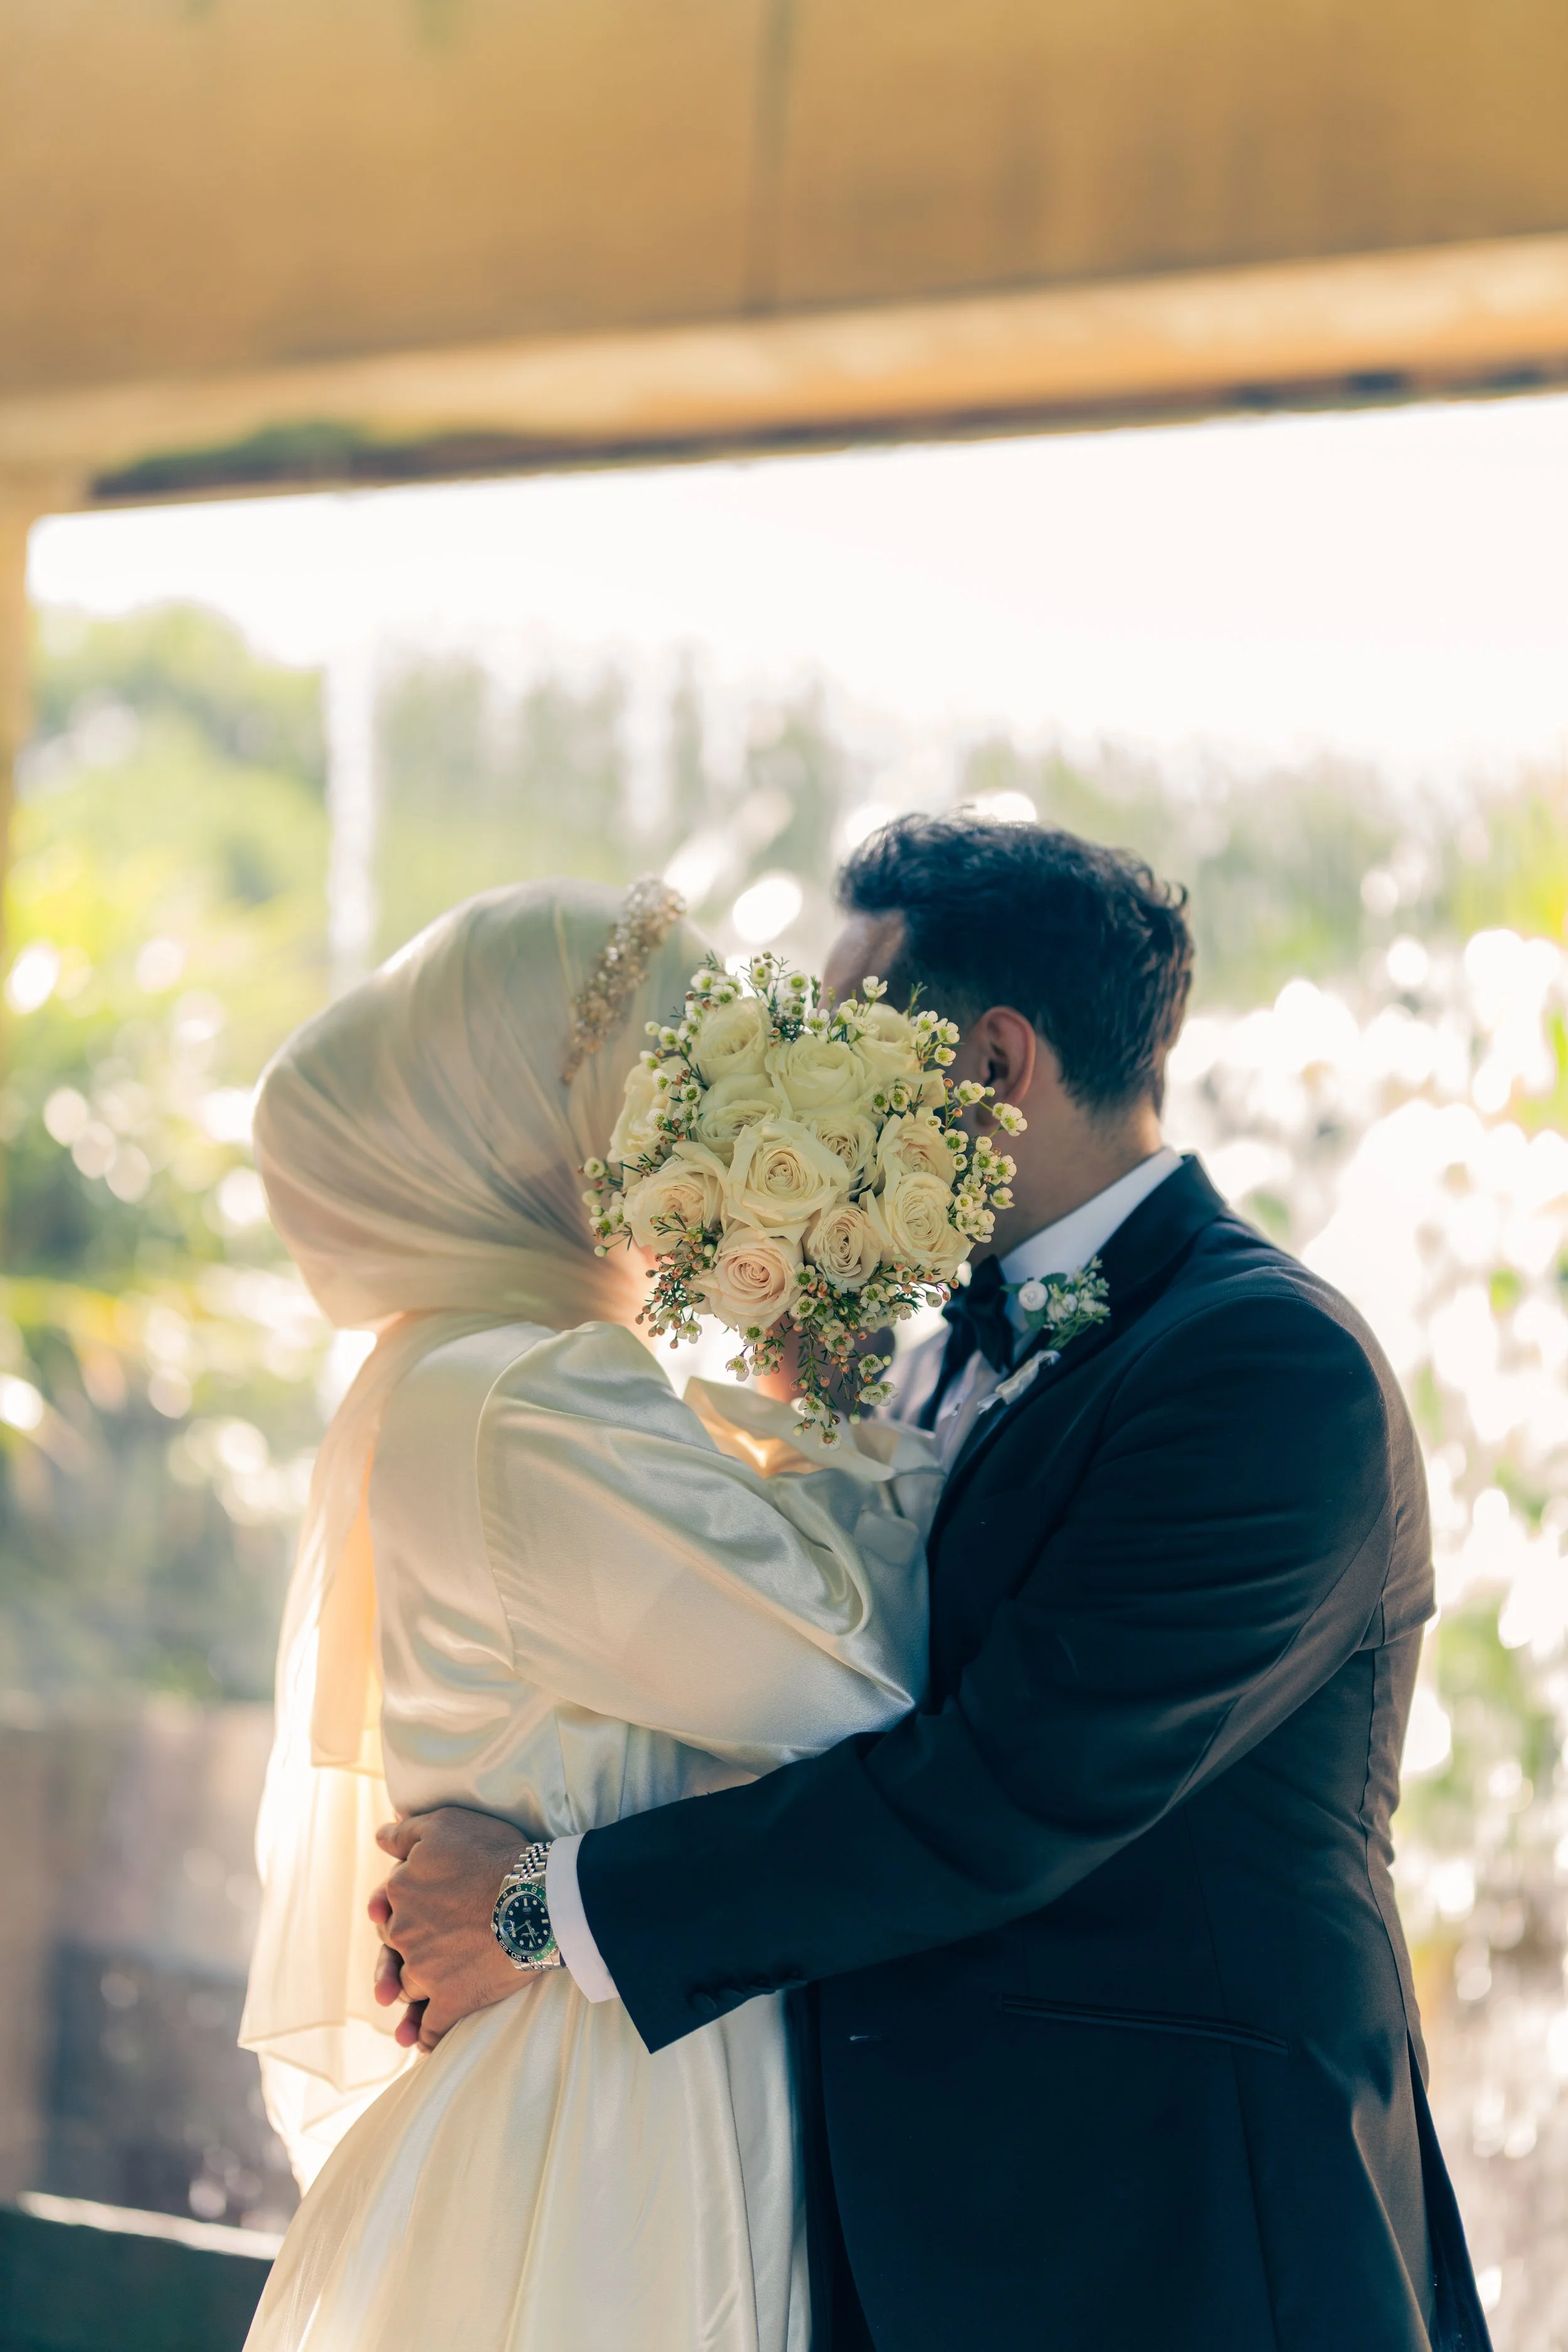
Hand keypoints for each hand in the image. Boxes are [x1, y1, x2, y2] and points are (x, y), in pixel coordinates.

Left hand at [368, 1807, 538, 2051]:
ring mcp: (426, 1971)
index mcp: (400, 1892)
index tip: (392, 1918)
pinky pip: (431, 2028)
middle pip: (393, 1950)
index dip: (391, 1911)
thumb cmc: (493, 1854)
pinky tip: (424, 2043)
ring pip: (408, 1989)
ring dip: (407, 2000)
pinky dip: (426, 2036)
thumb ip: (406, 1832)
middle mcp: (404, 1933)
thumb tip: (380, 1836)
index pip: (385, 1906)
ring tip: (404, 2018)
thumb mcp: (444, 1824)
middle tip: (393, 1974)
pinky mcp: (452, 2001)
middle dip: (393, 1959)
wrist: (535, 1897)